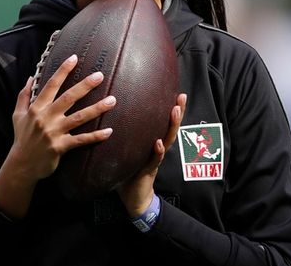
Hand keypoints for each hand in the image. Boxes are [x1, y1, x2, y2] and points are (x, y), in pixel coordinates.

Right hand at [0, 54, 116, 218]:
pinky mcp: (60, 147)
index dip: (63, 71)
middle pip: (69, 98)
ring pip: (79, 117)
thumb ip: (23, 95)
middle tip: (100, 75)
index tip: (74, 58)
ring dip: (97, 108)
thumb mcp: (17, 115)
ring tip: (113, 100)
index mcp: (36, 108)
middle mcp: (46, 118)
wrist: (21, 165)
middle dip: (85, 85)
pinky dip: (96, 136)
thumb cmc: (22, 138)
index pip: (51, 85)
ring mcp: (54, 133)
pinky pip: (81, 140)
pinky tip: (109, 131)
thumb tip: (31, 77)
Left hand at [117, 93, 186, 217]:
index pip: (163, 123)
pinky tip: (159, 143)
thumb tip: (108, 117)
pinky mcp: (149, 170)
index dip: (170, 108)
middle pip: (170, 127)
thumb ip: (124, 137)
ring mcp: (155, 159)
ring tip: (175, 111)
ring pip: (167, 140)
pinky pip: (154, 160)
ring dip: (171, 126)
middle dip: (177, 112)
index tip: (176, 92)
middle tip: (182, 97)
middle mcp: (157, 149)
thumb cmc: (129, 173)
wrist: (134, 198)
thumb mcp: (127, 151)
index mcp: (152, 143)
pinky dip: (157, 151)